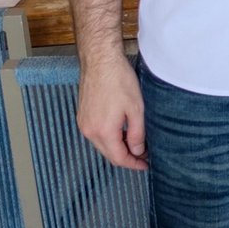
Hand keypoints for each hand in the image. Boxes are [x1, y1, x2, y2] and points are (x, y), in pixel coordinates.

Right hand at [77, 53, 146, 170]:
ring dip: (118, 148)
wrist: (100, 61)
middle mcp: (89, 131)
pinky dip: (110, 138)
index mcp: (103, 132)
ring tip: (136, 145)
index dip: (133, 164)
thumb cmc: (119, 81)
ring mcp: (83, 123)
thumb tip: (137, 152)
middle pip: (109, 154)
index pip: (118, 158)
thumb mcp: (136, 109)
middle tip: (145, 156)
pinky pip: (96, 134)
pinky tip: (122, 133)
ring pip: (102, 145)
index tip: (146, 165)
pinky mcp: (82, 116)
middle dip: (127, 157)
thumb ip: (136, 134)